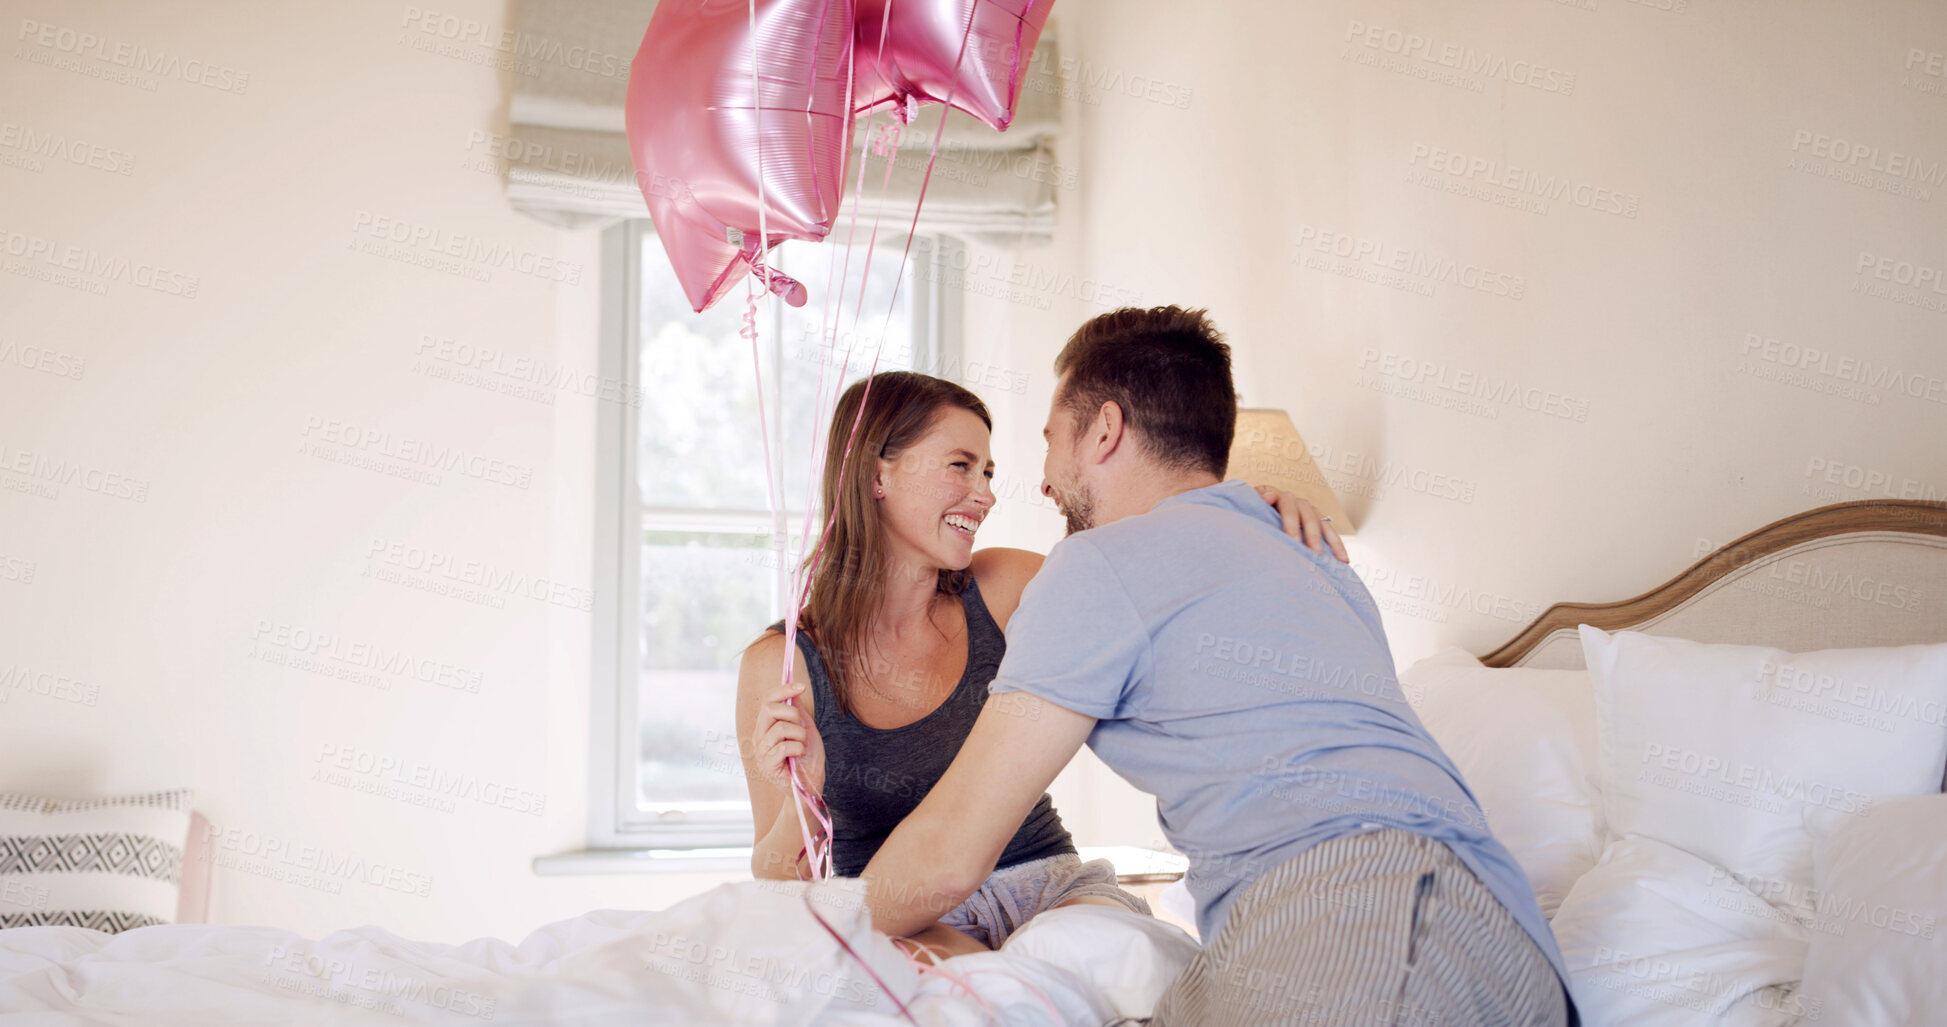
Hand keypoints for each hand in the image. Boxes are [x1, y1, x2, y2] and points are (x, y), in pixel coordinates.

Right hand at [752, 680, 825, 794]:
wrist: (810, 786)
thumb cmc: (808, 759)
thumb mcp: (806, 730)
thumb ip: (798, 712)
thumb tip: (794, 691)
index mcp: (766, 726)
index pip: (768, 700)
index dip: (783, 690)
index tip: (802, 686)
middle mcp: (759, 737)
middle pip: (769, 709)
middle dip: (792, 713)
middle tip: (802, 726)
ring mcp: (761, 752)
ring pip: (780, 728)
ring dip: (800, 735)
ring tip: (803, 746)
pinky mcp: (766, 766)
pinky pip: (784, 747)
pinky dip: (798, 749)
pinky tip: (799, 756)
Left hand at [1259, 487, 1348, 563]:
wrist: (1255, 510)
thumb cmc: (1250, 512)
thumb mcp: (1249, 504)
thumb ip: (1257, 500)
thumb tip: (1269, 497)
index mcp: (1277, 496)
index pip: (1287, 507)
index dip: (1290, 522)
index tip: (1292, 540)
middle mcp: (1295, 501)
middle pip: (1307, 517)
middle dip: (1311, 536)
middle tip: (1313, 554)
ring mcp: (1307, 510)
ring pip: (1322, 524)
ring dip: (1331, 542)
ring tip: (1338, 560)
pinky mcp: (1316, 520)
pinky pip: (1330, 532)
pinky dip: (1337, 546)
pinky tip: (1344, 560)